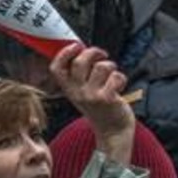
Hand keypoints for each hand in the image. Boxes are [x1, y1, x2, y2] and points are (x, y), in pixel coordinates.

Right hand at [49, 43, 133, 159]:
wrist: (113, 131)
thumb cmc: (101, 107)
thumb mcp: (83, 92)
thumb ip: (80, 75)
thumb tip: (81, 49)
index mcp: (69, 90)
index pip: (56, 68)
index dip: (64, 53)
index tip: (76, 46)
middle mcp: (77, 93)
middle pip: (79, 62)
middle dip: (94, 52)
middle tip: (102, 55)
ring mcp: (91, 96)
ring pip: (101, 67)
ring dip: (110, 66)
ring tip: (112, 75)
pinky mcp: (107, 99)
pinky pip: (116, 76)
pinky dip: (121, 78)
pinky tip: (119, 86)